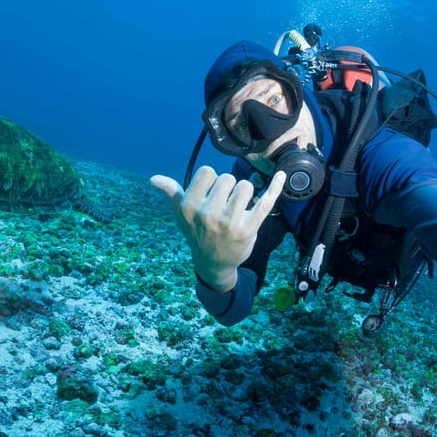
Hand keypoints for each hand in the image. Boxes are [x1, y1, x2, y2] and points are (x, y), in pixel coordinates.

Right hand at [150, 166, 285, 291]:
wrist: (214, 264)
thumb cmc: (197, 233)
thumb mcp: (181, 215)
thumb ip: (171, 193)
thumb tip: (154, 178)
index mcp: (190, 207)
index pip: (207, 172)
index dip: (211, 181)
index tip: (210, 195)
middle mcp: (208, 214)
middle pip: (228, 178)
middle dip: (228, 188)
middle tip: (224, 205)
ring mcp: (230, 222)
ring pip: (245, 186)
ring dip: (244, 194)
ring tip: (237, 208)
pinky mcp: (249, 228)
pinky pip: (265, 201)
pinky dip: (275, 187)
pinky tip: (282, 176)